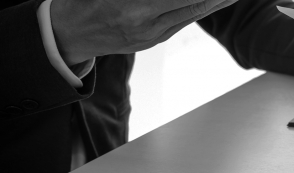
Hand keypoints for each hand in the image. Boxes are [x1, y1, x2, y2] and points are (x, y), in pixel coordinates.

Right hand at [50, 0, 237, 64]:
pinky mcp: (154, 41)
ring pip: (193, 13)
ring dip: (218, 1)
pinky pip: (185, 20)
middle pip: (193, 3)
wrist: (68, 34)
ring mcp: (152, 36)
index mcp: (133, 8)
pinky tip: (219, 0)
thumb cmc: (85, 1)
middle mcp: (146, 24)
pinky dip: (203, 8)